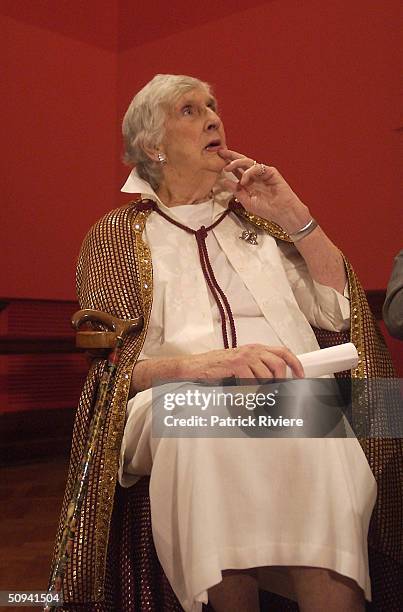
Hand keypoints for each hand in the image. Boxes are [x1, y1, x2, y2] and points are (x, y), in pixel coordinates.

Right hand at [177, 344, 303, 381]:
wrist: (196, 367)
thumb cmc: (217, 367)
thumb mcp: (242, 364)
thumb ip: (258, 368)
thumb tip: (276, 381)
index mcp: (256, 348)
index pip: (283, 351)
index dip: (295, 363)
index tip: (301, 375)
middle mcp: (252, 350)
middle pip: (279, 363)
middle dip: (281, 379)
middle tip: (277, 389)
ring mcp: (244, 357)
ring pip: (266, 376)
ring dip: (262, 388)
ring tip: (253, 391)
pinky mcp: (236, 365)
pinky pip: (251, 381)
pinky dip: (249, 389)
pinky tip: (241, 388)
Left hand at [218, 148, 310, 232]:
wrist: (282, 213)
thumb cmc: (267, 209)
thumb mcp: (246, 201)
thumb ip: (236, 191)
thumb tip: (222, 182)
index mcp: (249, 182)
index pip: (236, 170)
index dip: (227, 164)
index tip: (217, 160)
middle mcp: (255, 176)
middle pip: (241, 162)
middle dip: (231, 156)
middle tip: (221, 152)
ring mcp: (263, 173)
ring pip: (248, 162)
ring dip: (236, 163)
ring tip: (227, 168)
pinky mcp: (271, 172)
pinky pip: (258, 167)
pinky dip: (249, 172)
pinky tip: (244, 180)